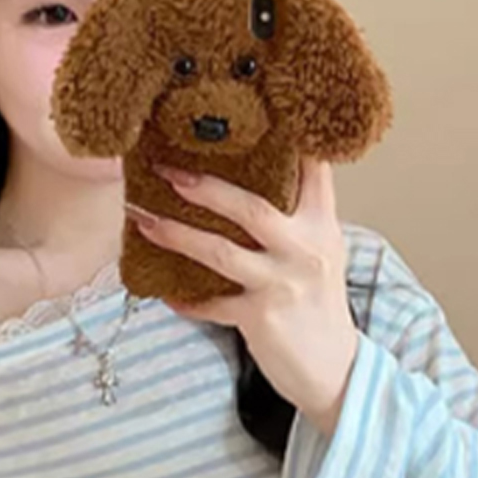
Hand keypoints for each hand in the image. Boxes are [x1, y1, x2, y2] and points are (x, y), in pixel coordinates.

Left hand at [130, 156, 360, 435]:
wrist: (334, 369)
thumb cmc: (319, 308)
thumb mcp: (320, 255)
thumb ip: (295, 221)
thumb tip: (245, 189)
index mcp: (322, 226)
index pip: (312, 170)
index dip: (288, 138)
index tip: (257, 108)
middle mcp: (305, 249)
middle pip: (250, 207)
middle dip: (204, 187)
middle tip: (168, 171)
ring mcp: (282, 283)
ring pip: (220, 252)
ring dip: (176, 235)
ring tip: (144, 220)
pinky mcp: (261, 317)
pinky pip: (211, 304)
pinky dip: (185, 299)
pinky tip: (162, 292)